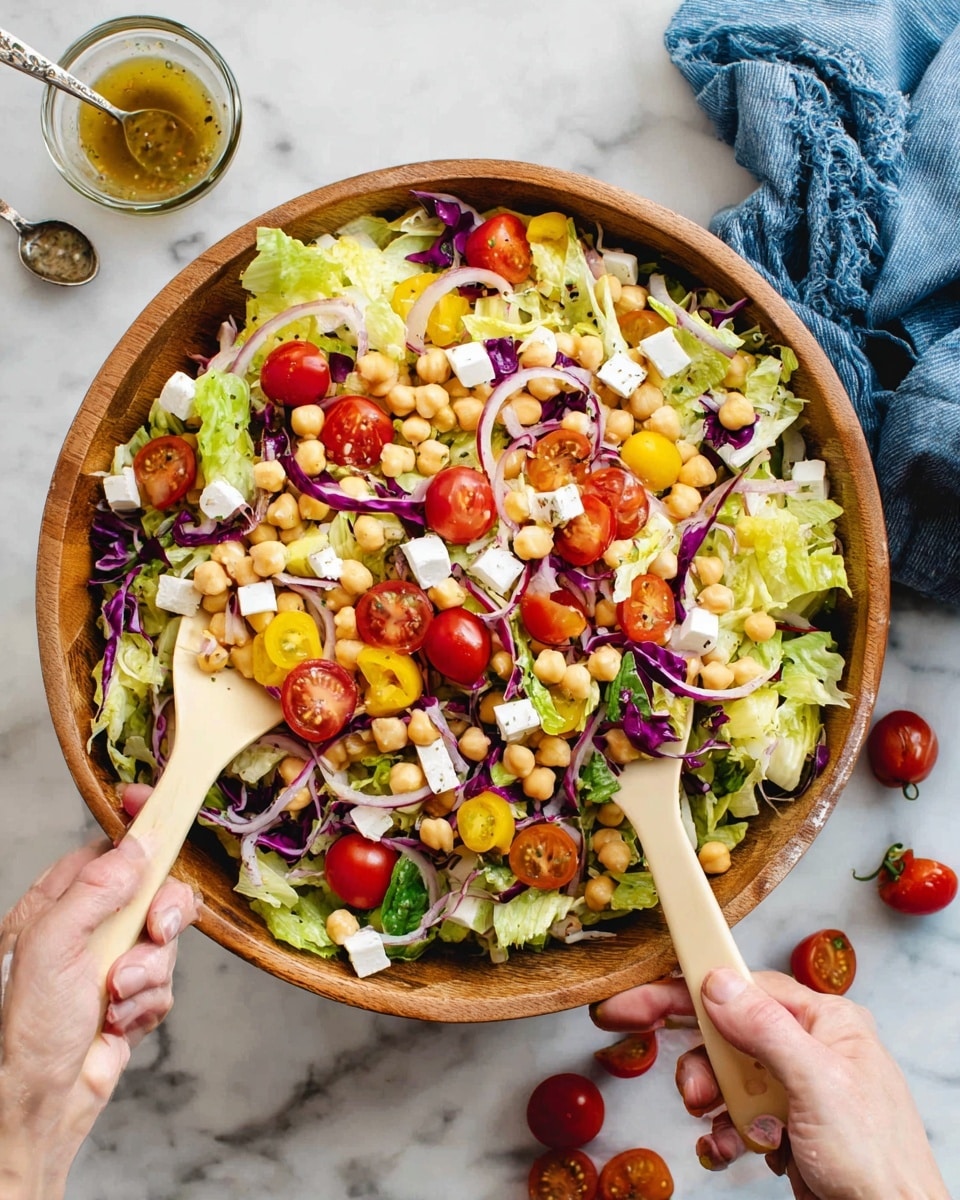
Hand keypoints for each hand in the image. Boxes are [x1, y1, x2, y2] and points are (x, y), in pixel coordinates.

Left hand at [0, 786, 199, 1198]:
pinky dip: (147, 1004)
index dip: (138, 829)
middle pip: (151, 890)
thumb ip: (97, 887)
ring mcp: (109, 964)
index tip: (163, 812)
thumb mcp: (53, 944)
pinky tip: (117, 1022)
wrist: (36, 1106)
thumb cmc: (22, 1028)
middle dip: (161, 915)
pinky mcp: (130, 1001)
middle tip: (156, 930)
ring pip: (163, 941)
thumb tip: (139, 843)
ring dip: (147, 972)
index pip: (106, 849)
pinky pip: (164, 984)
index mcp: (55, 904)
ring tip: (114, 998)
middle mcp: (85, 929)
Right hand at [592, 968, 948, 1199]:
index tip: (639, 1000)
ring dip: (712, 1101)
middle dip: (696, 1055)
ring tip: (715, 1120)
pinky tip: (730, 1146)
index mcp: (825, 1022)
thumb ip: (764, 1028)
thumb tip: (718, 983)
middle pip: (728, 1032)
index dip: (687, 991)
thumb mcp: (816, 1084)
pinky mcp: (787, 1127)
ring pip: (727, 1077)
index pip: (742, 988)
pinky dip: (724, 1133)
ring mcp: (797, 1090)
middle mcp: (809, 1049)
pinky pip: (736, 1116)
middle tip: (644, 1046)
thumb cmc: (877, 1161)